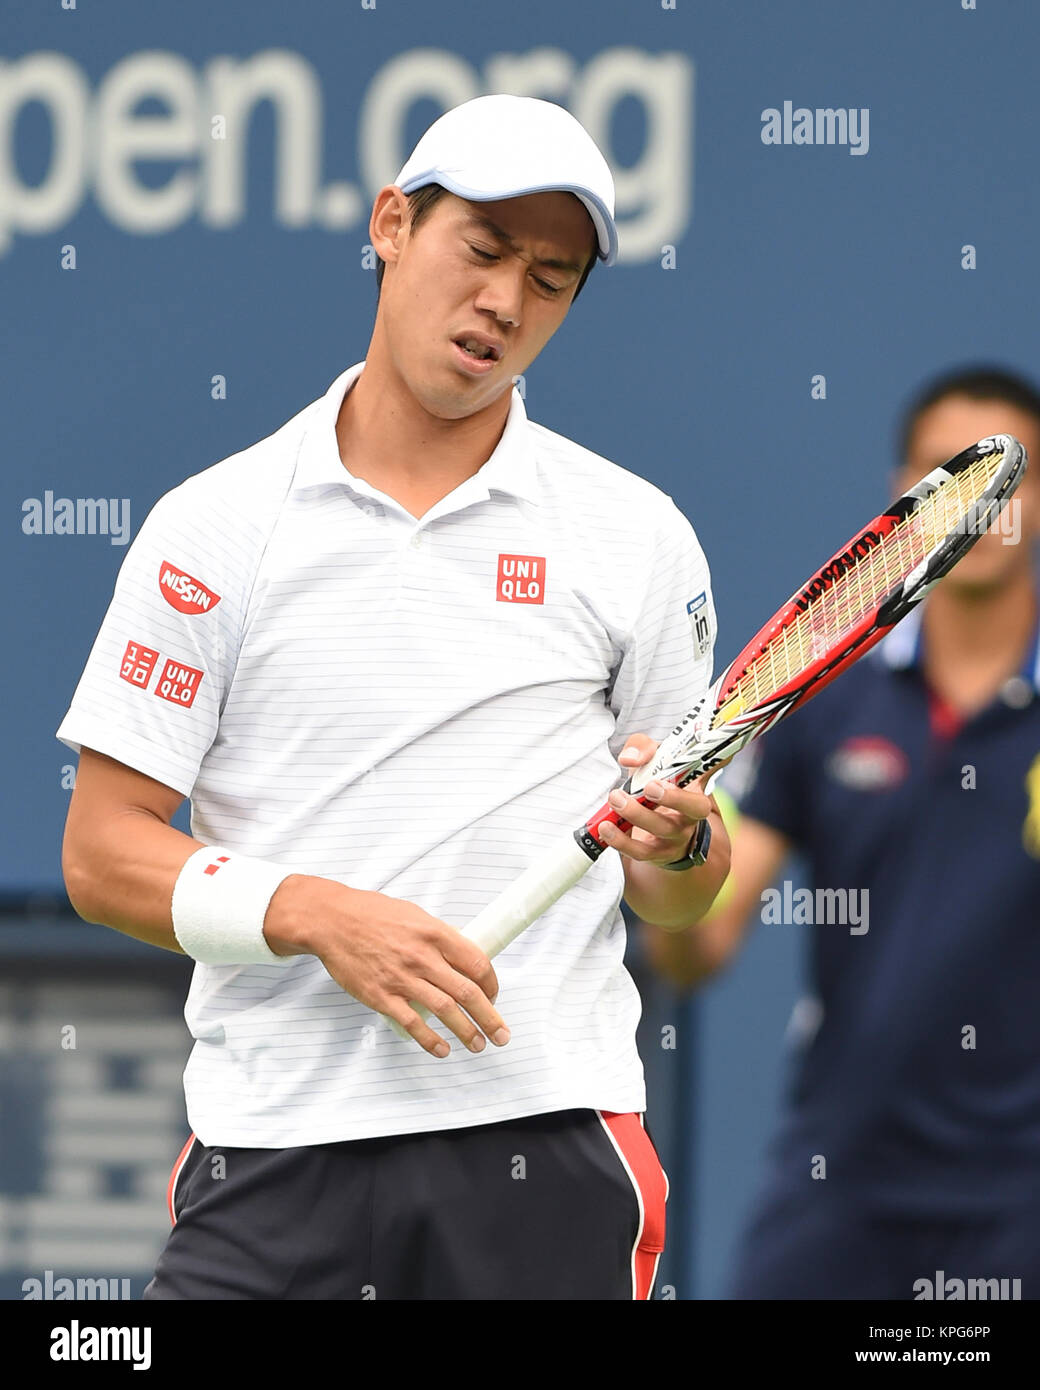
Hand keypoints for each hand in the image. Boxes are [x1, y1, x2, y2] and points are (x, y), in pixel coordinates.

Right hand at [263, 875, 509, 1058]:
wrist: (331, 921)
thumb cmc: (371, 914)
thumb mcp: (414, 914)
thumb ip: (439, 936)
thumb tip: (461, 955)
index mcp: (434, 933)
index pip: (477, 963)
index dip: (492, 984)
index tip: (494, 996)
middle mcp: (422, 957)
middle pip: (467, 992)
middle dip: (490, 1018)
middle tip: (501, 1035)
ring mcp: (402, 978)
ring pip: (445, 1011)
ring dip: (466, 1032)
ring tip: (477, 1045)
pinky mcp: (381, 996)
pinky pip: (412, 1023)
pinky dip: (430, 1040)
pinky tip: (442, 1049)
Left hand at [597, 733, 713, 865]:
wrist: (658, 821)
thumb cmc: (658, 785)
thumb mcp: (654, 760)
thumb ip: (643, 748)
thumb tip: (629, 758)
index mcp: (695, 790)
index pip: (707, 780)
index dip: (695, 777)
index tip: (664, 777)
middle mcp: (690, 816)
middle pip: (691, 810)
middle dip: (670, 798)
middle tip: (646, 786)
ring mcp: (675, 838)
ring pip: (661, 830)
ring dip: (636, 814)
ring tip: (615, 798)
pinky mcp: (656, 854)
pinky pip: (640, 851)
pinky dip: (621, 839)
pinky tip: (605, 826)